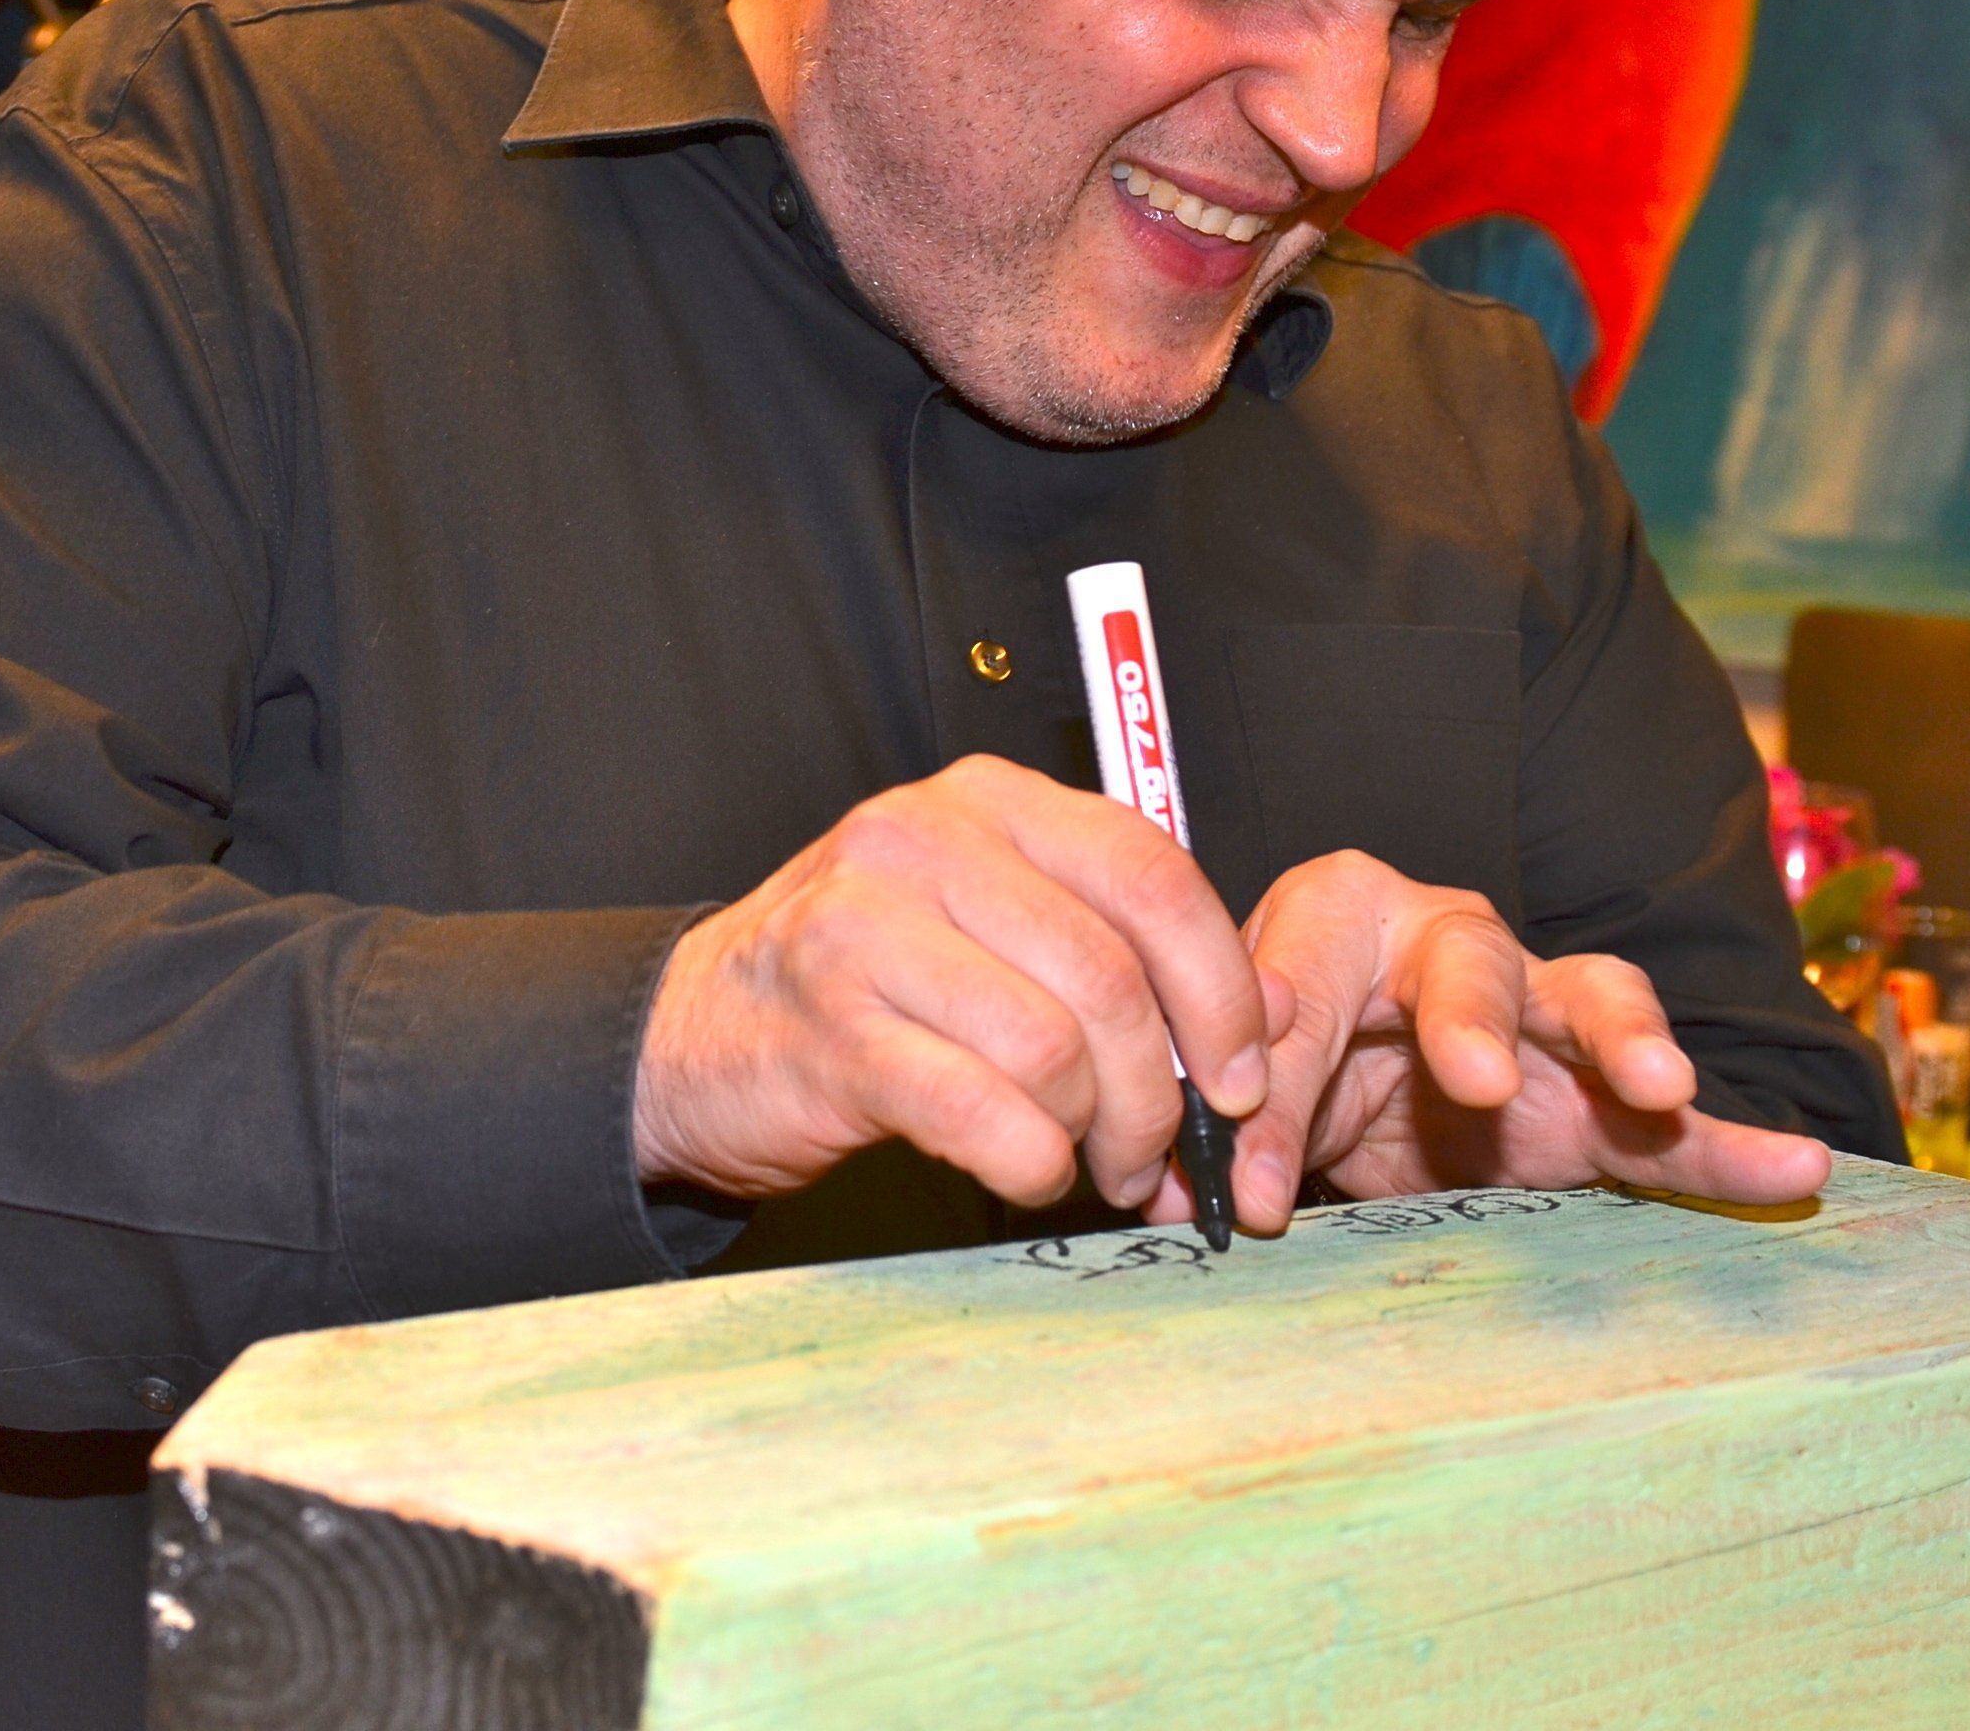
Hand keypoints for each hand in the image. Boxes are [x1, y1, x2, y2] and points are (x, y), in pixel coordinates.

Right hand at [633, 756, 1281, 1209]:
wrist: (693, 1038)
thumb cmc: (865, 986)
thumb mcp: (993, 928)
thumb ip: (1122, 947)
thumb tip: (1276, 1015)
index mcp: (984, 801)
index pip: (1151, 876)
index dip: (1222, 987)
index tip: (1241, 1074)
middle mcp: (922, 842)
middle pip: (1112, 975)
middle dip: (1162, 1090)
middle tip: (1157, 1152)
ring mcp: (864, 932)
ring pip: (1056, 1049)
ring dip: (1096, 1135)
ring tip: (1083, 1161)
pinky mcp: (831, 1033)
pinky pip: (984, 1113)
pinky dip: (1030, 1164)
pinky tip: (1023, 1169)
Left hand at [1159, 851, 1833, 1233]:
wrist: (1344, 1079)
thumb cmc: (1285, 1050)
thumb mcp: (1241, 1077)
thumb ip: (1233, 1111)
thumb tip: (1197, 1168)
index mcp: (1341, 915)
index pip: (1304, 980)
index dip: (1274, 1074)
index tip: (1247, 1180)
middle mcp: (1451, 939)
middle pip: (1470, 961)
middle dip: (1470, 1018)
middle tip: (1474, 1078)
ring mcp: (1542, 1011)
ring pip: (1595, 1001)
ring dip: (1627, 1042)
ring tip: (1659, 1089)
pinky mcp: (1600, 1095)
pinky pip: (1675, 1121)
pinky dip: (1734, 1144)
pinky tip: (1799, 1166)